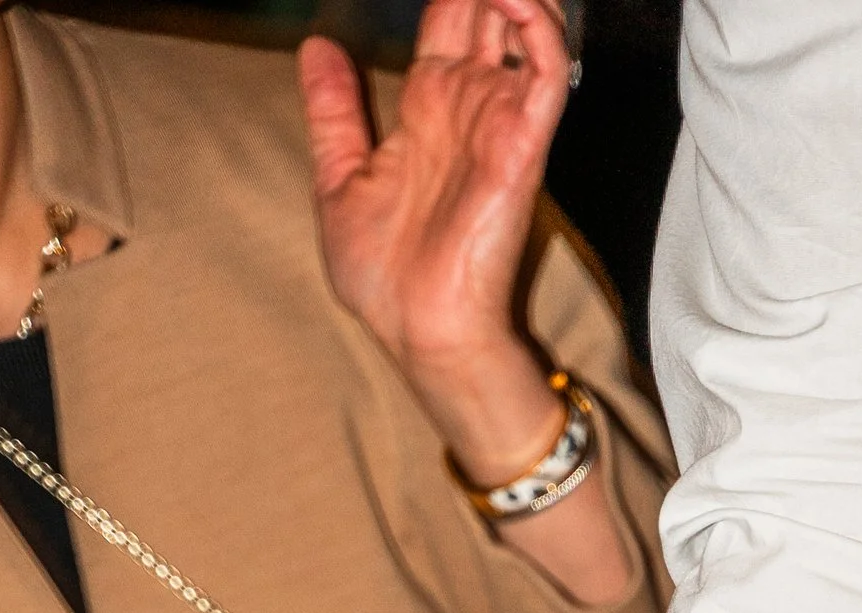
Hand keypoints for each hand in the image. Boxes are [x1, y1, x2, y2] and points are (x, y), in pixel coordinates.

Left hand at [301, 0, 571, 475]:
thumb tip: (316, 44)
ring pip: (526, 25)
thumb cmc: (384, 279)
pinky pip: (545, 66)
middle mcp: (468, 103)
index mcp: (426, 105)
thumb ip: (332, 112)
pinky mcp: (524, 141)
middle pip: (486, 10)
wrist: (420, 331)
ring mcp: (498, 118)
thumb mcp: (337, 181)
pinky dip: (535, 24)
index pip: (448, 16)